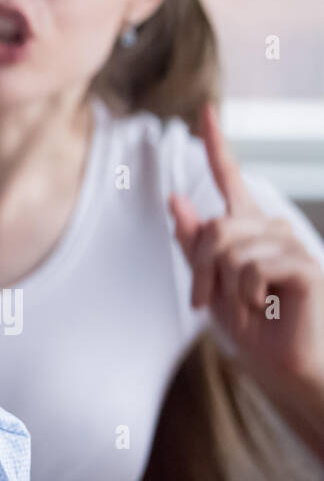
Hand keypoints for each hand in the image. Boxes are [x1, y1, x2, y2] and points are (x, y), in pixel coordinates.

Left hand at [169, 102, 323, 392]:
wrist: (287, 369)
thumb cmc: (253, 329)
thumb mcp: (212, 285)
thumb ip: (194, 244)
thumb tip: (176, 200)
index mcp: (249, 230)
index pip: (230, 180)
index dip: (217, 145)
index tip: (206, 110)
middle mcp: (273, 230)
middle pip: (214, 226)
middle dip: (200, 268)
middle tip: (207, 303)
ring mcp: (292, 245)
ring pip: (229, 246)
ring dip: (224, 287)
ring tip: (245, 308)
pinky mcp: (306, 266)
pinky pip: (251, 267)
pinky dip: (245, 294)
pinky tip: (265, 307)